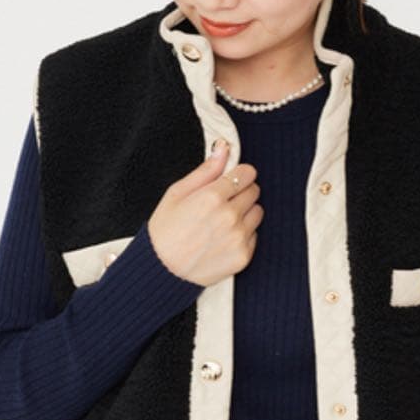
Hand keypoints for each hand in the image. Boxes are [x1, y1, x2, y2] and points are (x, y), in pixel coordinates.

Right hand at [147, 139, 263, 286]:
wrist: (162, 271)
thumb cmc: (165, 231)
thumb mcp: (176, 193)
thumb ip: (205, 170)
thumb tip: (223, 148)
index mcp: (212, 197)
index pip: (246, 173)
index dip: (239, 174)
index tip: (231, 180)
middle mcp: (229, 216)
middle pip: (254, 191)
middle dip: (241, 192)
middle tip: (222, 203)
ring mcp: (238, 237)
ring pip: (257, 212)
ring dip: (245, 213)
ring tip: (222, 221)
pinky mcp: (243, 256)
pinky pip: (254, 235)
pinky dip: (243, 234)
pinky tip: (223, 238)